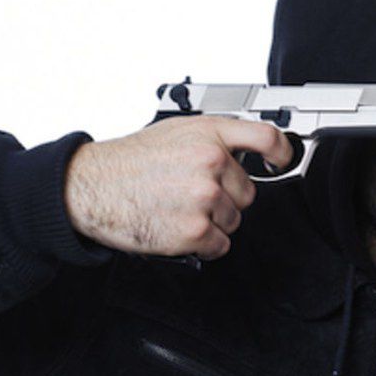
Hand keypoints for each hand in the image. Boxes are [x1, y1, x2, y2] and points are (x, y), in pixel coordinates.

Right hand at [64, 116, 293, 259]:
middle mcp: (211, 162)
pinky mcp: (195, 230)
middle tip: (192, 194)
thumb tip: (246, 150)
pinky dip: (203, 244)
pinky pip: (220, 244)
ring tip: (179, 208)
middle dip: (226, 198)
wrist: (90, 186)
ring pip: (234, 220)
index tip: (285, 161)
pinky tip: (179, 227)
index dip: (283, 152)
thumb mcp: (177, 131)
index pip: (266, 138)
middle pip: (249, 192)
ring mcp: (205, 197)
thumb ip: (215, 138)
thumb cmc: (130, 161)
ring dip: (213, 221)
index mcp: (210, 134)